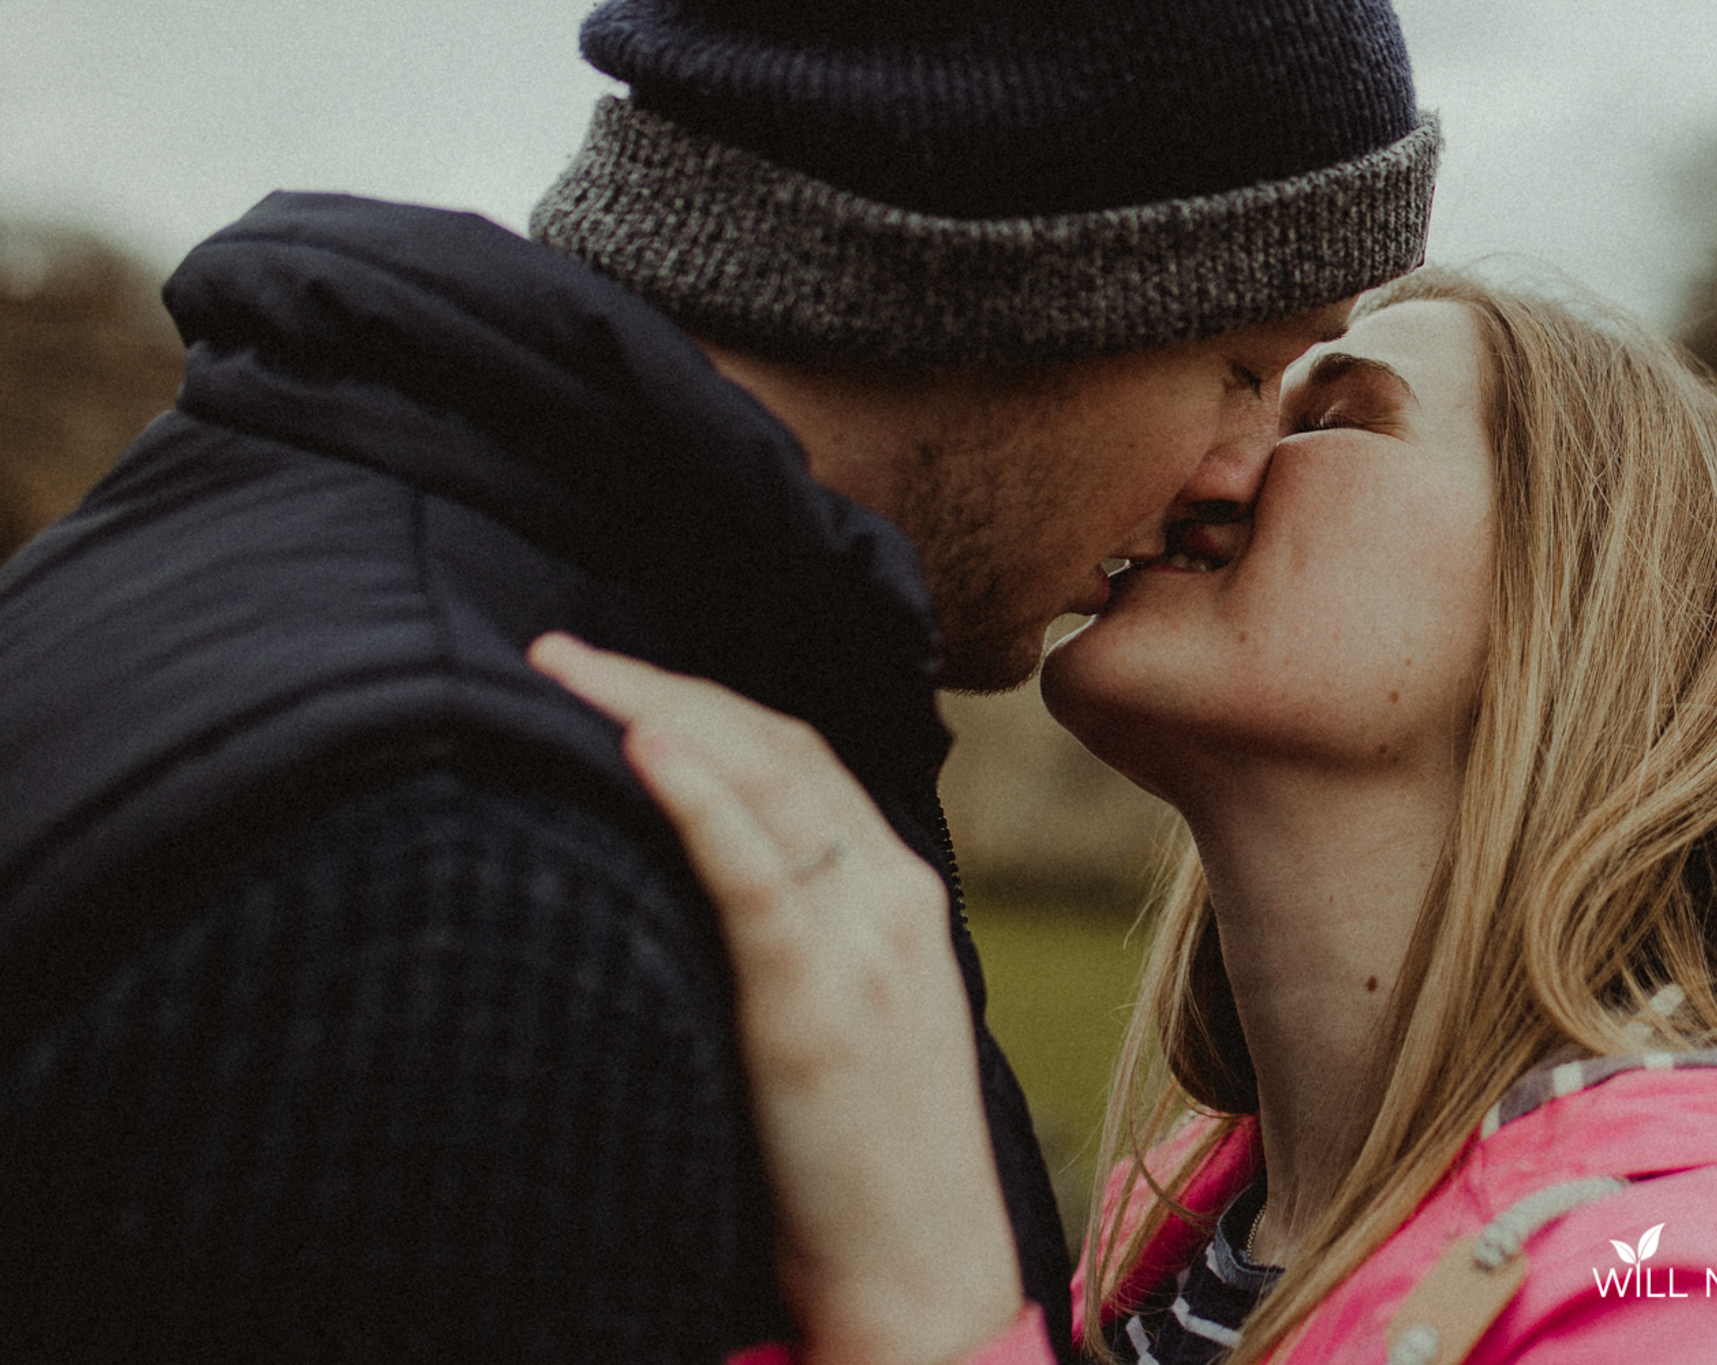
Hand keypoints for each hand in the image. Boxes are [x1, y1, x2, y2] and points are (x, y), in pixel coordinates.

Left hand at [528, 633, 1024, 1364]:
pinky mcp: (821, 1001)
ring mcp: (864, 941)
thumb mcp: (843, 1020)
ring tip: (565, 671)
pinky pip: (758, 874)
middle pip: (774, 744)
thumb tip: (678, 886)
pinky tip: (639, 748)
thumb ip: (789, 939)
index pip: (795, 755)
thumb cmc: (862, 1162)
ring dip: (657, 711)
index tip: (609, 676)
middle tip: (556, 650)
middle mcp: (890, 893)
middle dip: (662, 684)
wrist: (922, 1273)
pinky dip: (700, 799)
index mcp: (896, 891)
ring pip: (764, 782)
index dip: (699, 702)